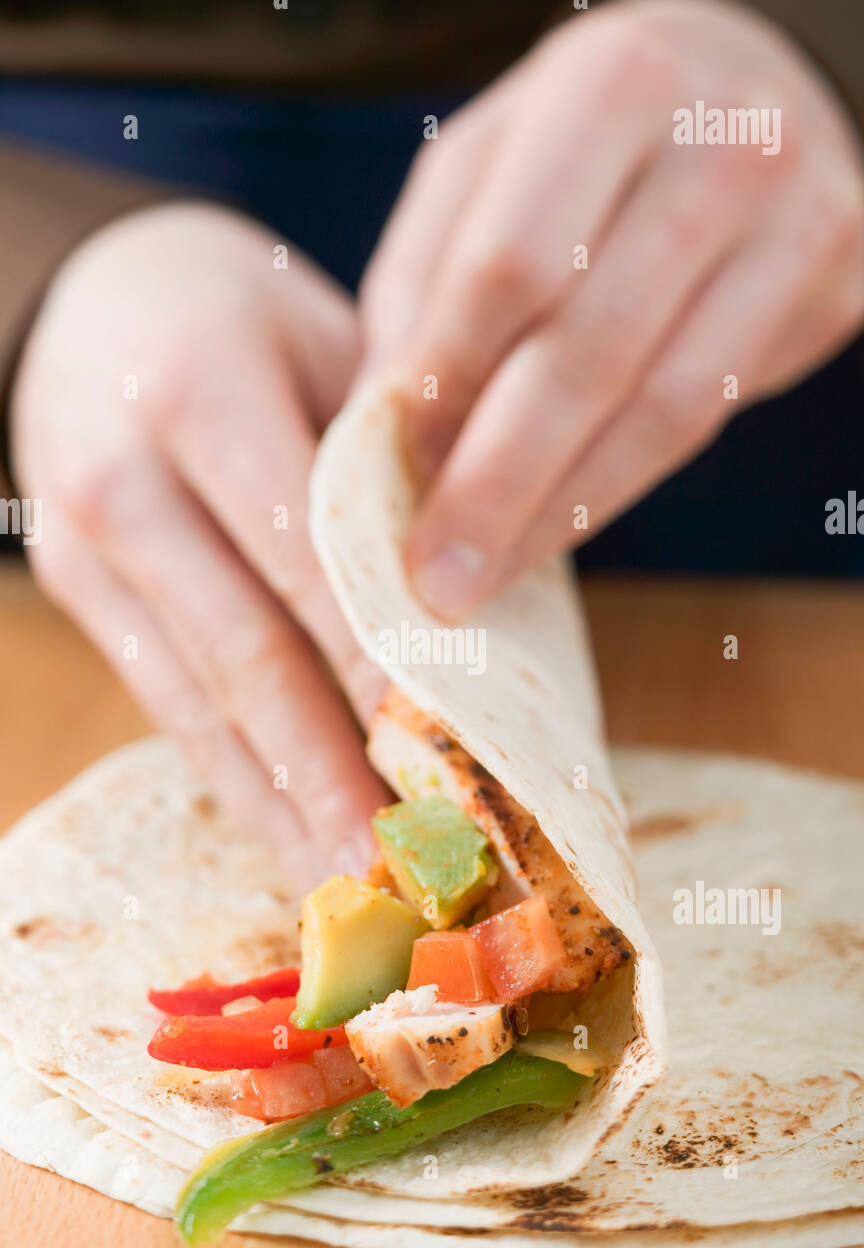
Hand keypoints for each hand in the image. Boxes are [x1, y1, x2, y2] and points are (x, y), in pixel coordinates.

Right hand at [13, 202, 387, 888]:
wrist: (86, 298)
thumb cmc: (235, 307)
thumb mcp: (323, 333)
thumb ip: (389, 452)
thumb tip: (479, 591)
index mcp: (194, 390)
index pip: (304, 556)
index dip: (375, 665)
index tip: (446, 757)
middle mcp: (120, 481)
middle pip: (242, 654)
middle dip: (326, 773)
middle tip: (397, 869)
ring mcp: (81, 551)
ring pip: (196, 703)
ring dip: (280, 805)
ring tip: (349, 887)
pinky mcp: (73, 597)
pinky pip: (167, 706)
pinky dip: (237, 778)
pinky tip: (289, 835)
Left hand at [361, 0, 863, 616]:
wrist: (739, 91)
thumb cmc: (579, 140)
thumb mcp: (481, 169)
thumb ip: (428, 286)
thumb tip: (381, 438)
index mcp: (613, 87)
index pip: (513, 266)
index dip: (446, 387)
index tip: (387, 481)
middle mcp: (725, 146)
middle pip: (591, 352)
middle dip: (499, 483)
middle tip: (434, 579)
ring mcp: (799, 224)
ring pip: (664, 409)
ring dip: (562, 512)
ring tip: (488, 576)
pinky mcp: (837, 294)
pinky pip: (709, 421)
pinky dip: (619, 486)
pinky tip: (556, 526)